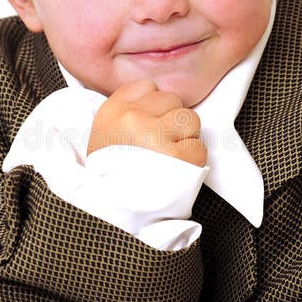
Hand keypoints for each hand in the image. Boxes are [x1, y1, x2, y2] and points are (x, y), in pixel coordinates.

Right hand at [87, 80, 206, 166]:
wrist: (112, 214)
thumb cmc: (109, 178)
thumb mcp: (103, 137)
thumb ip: (126, 114)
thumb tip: (155, 99)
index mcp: (112, 111)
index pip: (147, 87)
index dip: (155, 107)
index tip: (150, 125)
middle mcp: (132, 119)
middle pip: (172, 101)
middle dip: (172, 122)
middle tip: (159, 148)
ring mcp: (155, 136)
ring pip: (190, 120)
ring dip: (186, 139)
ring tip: (169, 159)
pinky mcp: (176, 157)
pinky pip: (199, 147)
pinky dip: (193, 161)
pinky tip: (176, 172)